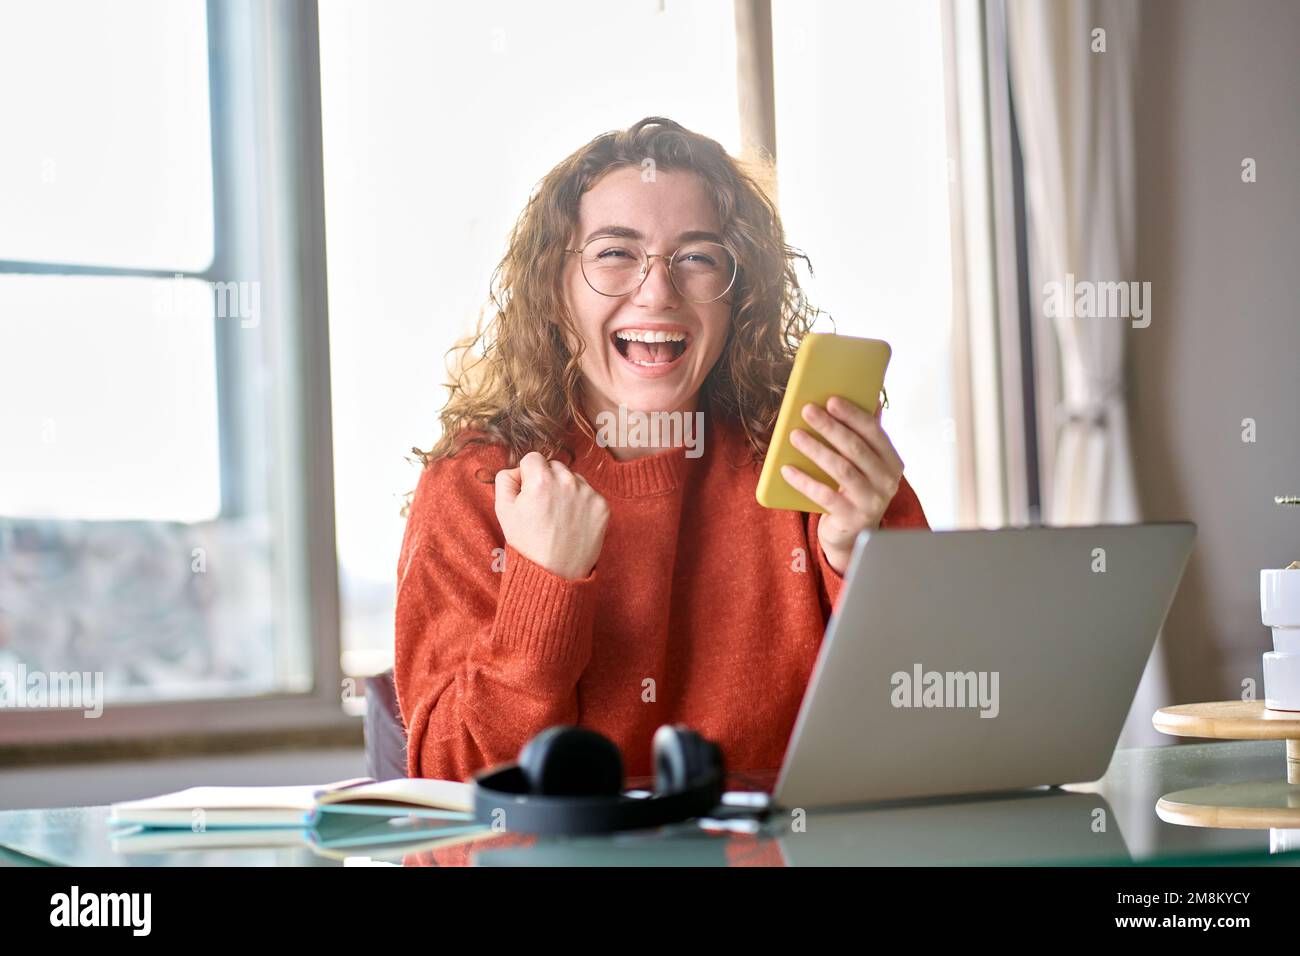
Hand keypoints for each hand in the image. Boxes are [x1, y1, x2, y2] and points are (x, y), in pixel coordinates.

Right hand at [494, 452, 609, 579]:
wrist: (555, 574)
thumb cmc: (527, 544)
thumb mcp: (503, 510)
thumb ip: (505, 479)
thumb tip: (518, 469)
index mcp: (541, 479)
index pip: (533, 458)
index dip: (527, 476)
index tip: (529, 495)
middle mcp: (567, 481)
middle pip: (554, 466)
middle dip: (547, 480)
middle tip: (543, 508)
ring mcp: (588, 493)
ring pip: (573, 478)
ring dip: (566, 490)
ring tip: (558, 517)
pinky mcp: (602, 506)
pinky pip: (589, 494)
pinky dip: (581, 504)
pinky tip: (572, 523)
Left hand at [780, 396, 905, 576]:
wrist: (851, 535)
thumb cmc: (854, 491)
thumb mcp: (864, 465)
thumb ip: (864, 437)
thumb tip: (867, 400)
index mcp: (892, 462)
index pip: (875, 433)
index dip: (853, 415)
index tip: (831, 400)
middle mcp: (887, 482)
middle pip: (856, 448)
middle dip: (830, 427)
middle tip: (807, 411)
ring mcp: (872, 502)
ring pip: (841, 469)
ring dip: (816, 449)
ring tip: (795, 436)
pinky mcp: (852, 519)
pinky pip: (825, 496)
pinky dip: (804, 481)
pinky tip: (787, 469)